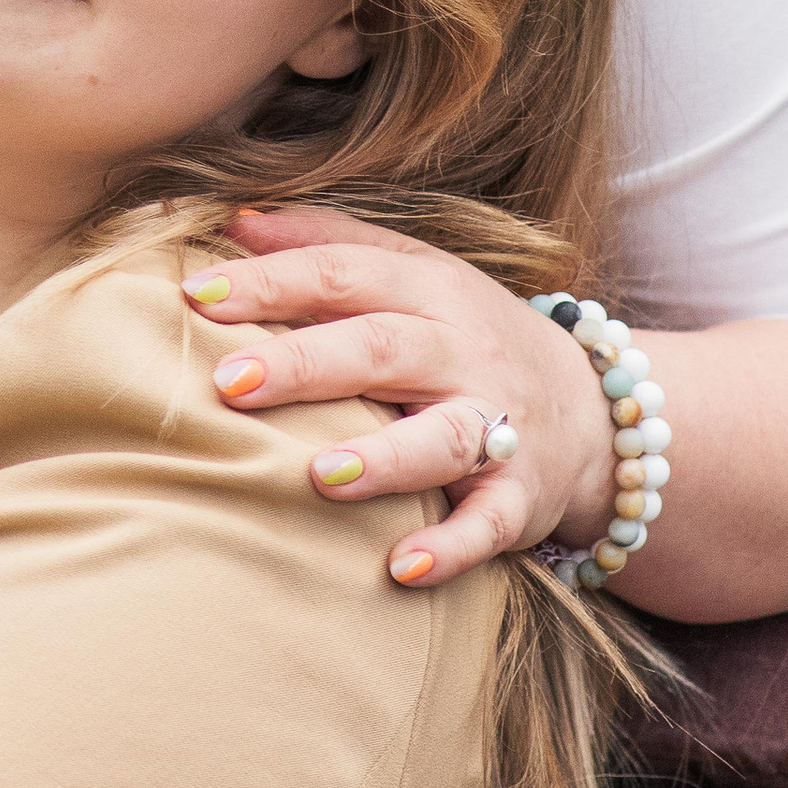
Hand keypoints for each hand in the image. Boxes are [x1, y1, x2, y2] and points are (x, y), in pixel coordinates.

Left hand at [184, 204, 617, 585]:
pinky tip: (404, 568)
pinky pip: (490, 524)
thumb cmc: (464, 335)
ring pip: (443, 438)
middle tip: (229, 381)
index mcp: (428, 290)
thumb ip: (329, 242)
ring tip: (319, 475)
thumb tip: (234, 219)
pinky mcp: (520, 497)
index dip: (269, 283)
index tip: (194, 296)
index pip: (342, 274)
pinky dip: (453, 547)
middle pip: (383, 349)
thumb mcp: (413, 271)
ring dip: (384, 459)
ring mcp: (499, 426)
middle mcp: (463, 353)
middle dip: (306, 364)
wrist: (593, 411)